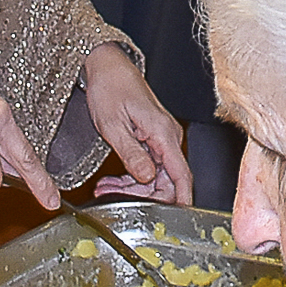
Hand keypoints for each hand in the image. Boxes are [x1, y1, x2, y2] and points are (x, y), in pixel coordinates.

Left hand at [83, 44, 192, 204]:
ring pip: (156, 176)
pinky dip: (130, 177)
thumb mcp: (113, 125)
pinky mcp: (153, 138)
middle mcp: (168, 136)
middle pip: (168, 180)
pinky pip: (149, 166)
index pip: (182, 174)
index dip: (182, 199)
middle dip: (141, 196)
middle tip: (110, 196)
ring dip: (132, 188)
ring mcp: (161, 137)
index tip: (179, 220)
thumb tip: (146, 178)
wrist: (107, 66)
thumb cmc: (110, 89)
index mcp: (163, 133)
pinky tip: (110, 182)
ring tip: (103, 189)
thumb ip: (131, 154)